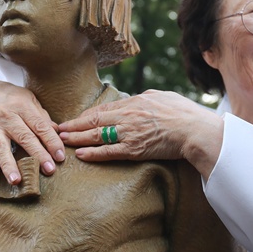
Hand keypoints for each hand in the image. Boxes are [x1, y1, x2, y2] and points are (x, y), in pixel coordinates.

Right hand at [0, 81, 64, 182]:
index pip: (40, 126)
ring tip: (16, 180)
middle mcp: (6, 116)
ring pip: (0, 146)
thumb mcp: (30, 100)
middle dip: (38, 155)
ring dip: (8, 164)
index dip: (51, 141)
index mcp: (22, 106)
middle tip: (49, 170)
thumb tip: (59, 133)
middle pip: (24, 137)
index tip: (60, 157)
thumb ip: (43, 118)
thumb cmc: (14, 99)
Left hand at [58, 90, 223, 178]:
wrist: (195, 130)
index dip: (84, 115)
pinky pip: (109, 152)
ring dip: (77, 138)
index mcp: (134, 102)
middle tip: (56, 129)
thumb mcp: (162, 97)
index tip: (73, 119)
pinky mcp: (135, 150)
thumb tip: (137, 100)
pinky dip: (93, 153)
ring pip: (97, 136)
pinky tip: (81, 154)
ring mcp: (129, 133)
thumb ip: (145, 99)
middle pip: (94, 121)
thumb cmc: (183, 112)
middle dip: (73, 125)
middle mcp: (127, 116)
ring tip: (62, 140)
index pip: (103, 109)